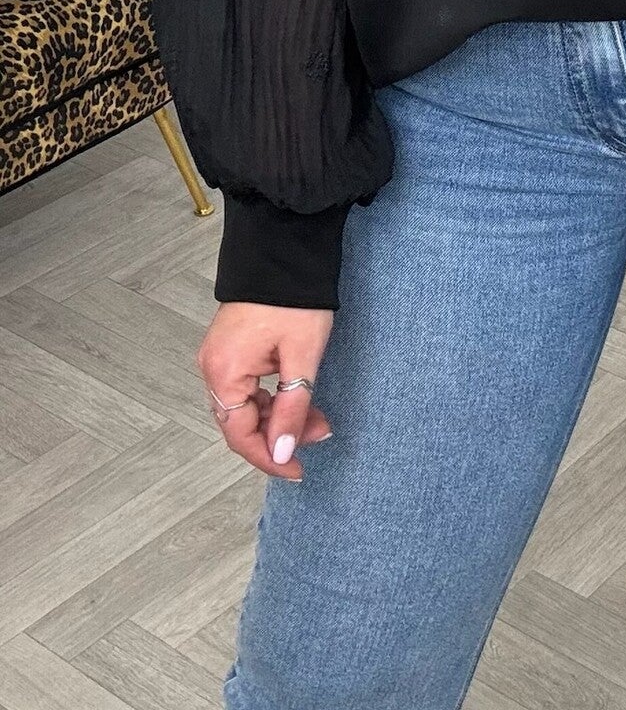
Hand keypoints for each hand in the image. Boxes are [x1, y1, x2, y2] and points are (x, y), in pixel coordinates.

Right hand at [199, 302, 334, 480]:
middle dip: (279, 435)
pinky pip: (247, 387)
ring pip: (246, 406)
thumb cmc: (294, 298)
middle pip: (241, 423)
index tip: (296, 470)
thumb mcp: (302, 356)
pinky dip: (272, 398)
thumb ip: (291, 408)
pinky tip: (298, 398)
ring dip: (279, 417)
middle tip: (319, 434)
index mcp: (224, 372)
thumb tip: (280, 452)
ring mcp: (220, 357)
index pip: (240, 435)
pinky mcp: (231, 348)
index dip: (269, 458)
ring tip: (317, 417)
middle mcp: (213, 368)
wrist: (284, 247)